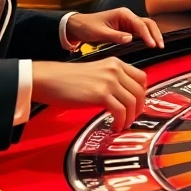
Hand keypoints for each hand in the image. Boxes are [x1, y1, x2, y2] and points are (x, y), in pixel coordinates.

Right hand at [32, 58, 146, 130]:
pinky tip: (115, 127)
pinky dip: (120, 122)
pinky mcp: (101, 94)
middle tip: (131, 118)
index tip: (137, 104)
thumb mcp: (96, 72)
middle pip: (139, 92)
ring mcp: (109, 82)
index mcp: (115, 63)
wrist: (48, 79)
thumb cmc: (66, 79)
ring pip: (132, 102)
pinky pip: (120, 111)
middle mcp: (115, 70)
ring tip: (122, 125)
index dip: (142, 94)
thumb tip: (123, 96)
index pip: (141, 77)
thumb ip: (111, 79)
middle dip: (138, 108)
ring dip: (130, 118)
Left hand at [67, 9, 163, 48]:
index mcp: (123, 14)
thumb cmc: (87, 26)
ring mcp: (128, 23)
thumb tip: (130, 39)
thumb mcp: (99, 32)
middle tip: (161, 46)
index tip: (152, 45)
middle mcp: (128, 16)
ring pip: (146, 28)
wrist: (78, 26)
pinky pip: (140, 33)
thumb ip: (115, 36)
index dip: (148, 35)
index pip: (140, 24)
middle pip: (148, 24)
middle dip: (155, 34)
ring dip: (153, 36)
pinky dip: (147, 38)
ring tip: (159, 46)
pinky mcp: (126, 29)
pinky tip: (150, 45)